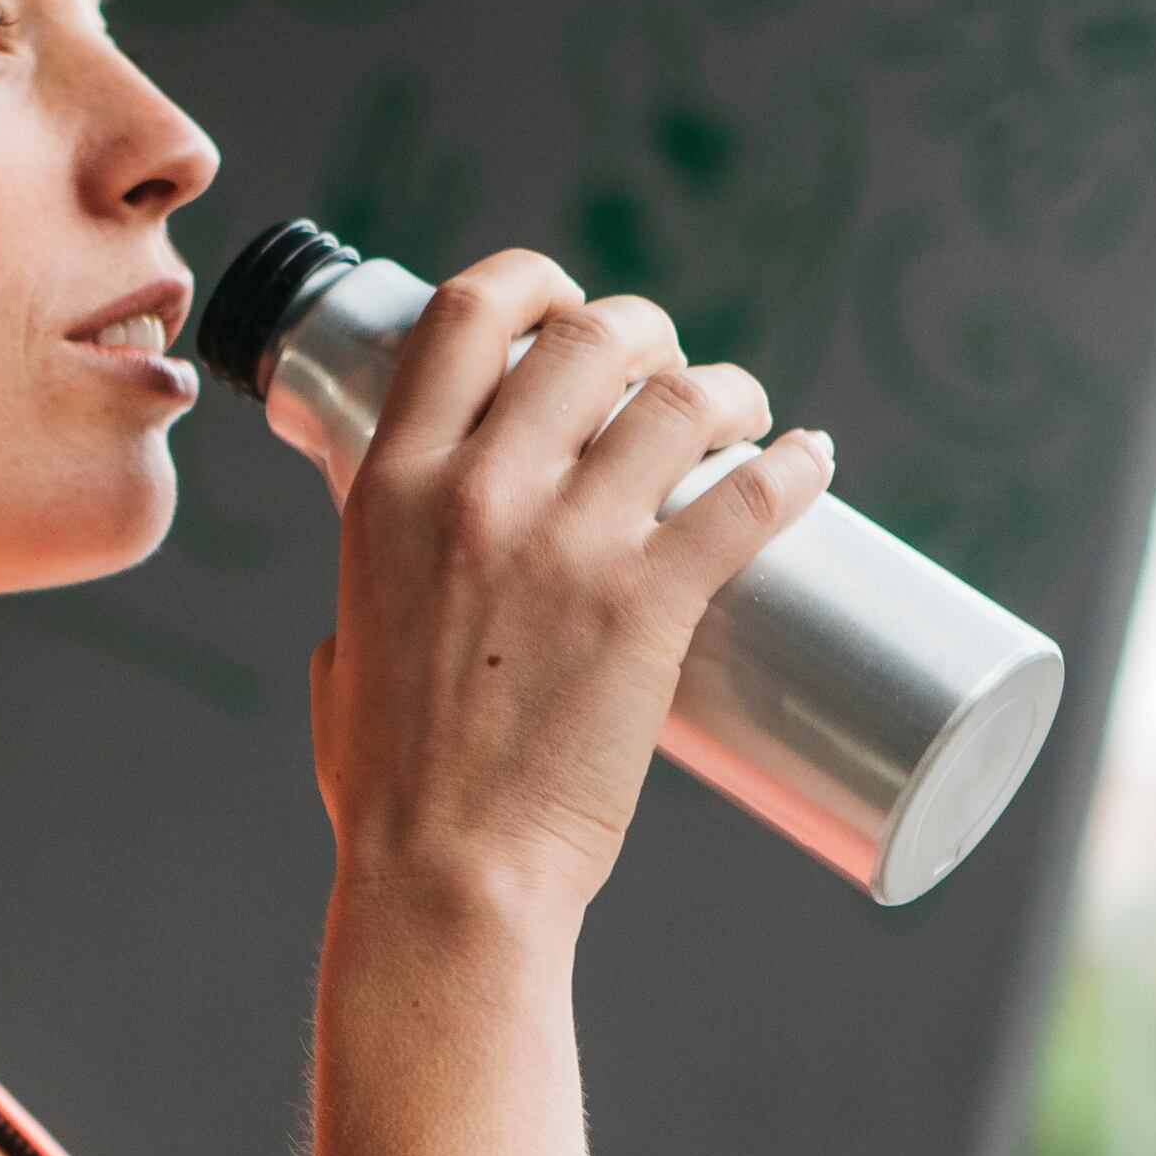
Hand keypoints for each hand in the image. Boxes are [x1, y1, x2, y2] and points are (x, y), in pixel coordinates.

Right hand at [305, 252, 833, 927]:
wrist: (445, 873)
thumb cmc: (388, 787)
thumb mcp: (342, 650)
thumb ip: (359, 601)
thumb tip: (370, 605)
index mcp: (393, 488)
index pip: (466, 314)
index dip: (532, 282)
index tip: (567, 305)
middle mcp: (478, 490)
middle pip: (587, 335)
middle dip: (644, 331)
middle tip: (669, 369)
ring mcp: (567, 544)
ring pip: (679, 399)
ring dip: (726, 387)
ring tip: (746, 412)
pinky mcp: (646, 606)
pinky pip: (746, 498)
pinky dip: (794, 466)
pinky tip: (813, 460)